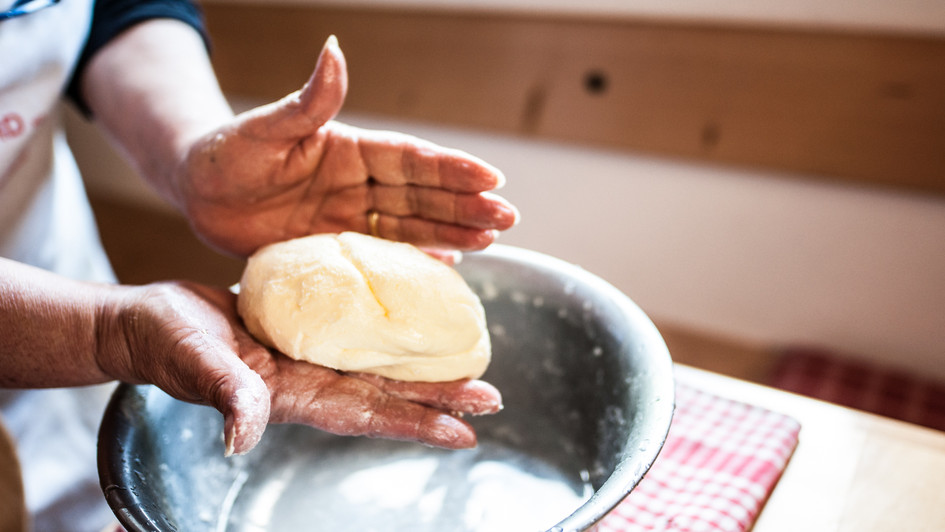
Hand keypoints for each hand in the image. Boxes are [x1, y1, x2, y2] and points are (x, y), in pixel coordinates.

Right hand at [97, 281, 501, 454]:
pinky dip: (390, 332)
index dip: (415, 423)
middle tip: (491, 398)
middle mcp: (311, 380)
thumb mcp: (193, 362)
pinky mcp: (303, 331)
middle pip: (387, 393)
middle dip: (438, 399)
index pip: (367, 413)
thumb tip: (242, 435)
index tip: (465, 432)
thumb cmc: (163, 344)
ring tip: (468, 365)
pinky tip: (413, 323)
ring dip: (422, 369)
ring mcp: (309, 357)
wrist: (146, 322)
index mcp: (293, 394)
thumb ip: (223, 394)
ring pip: (378, 366)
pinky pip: (357, 334)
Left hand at [177, 36, 517, 256]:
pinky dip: (418, 257)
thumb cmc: (224, 154)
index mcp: (348, 149)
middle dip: (466, 204)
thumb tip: (334, 50)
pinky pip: (385, 252)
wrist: (200, 194)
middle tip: (508, 218)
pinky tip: (450, 262)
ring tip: (493, 239)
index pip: (408, 159)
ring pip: (412, 224)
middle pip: (422, 194)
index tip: (489, 177)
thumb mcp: (262, 128)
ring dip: (453, 230)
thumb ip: (305, 102)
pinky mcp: (337, 246)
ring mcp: (351, 215)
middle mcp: (358, 182)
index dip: (449, 168)